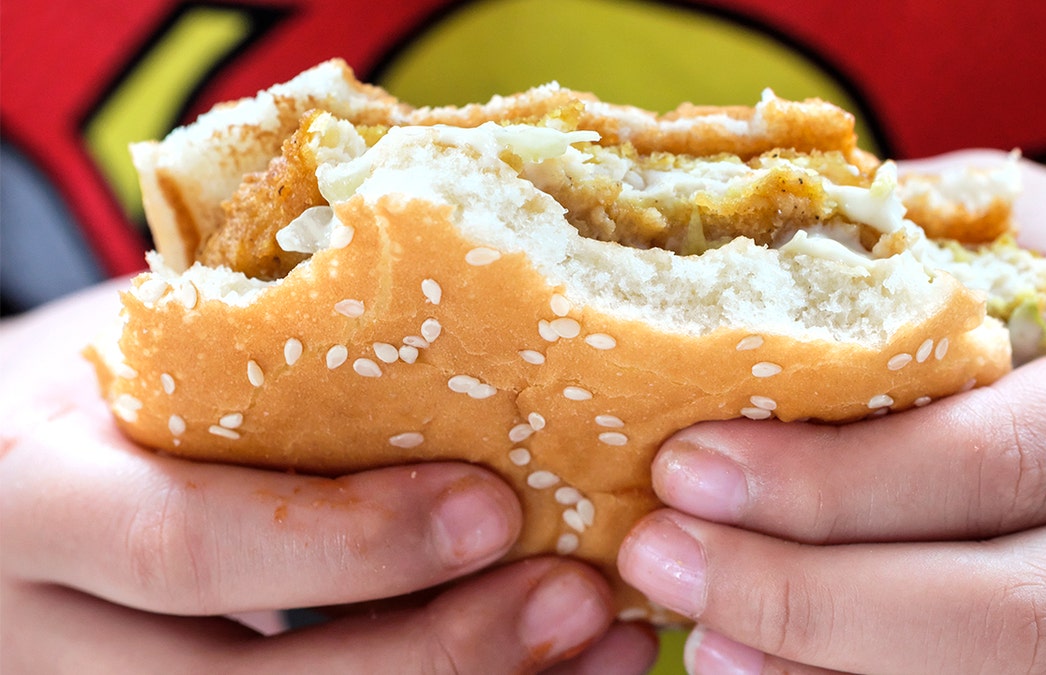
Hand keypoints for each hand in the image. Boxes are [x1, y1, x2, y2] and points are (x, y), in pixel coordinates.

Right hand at [0, 281, 656, 673]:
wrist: (18, 474)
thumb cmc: (110, 386)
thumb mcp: (146, 349)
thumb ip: (254, 356)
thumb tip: (475, 304)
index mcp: (41, 500)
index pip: (185, 548)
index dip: (349, 544)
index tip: (494, 505)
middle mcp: (52, 630)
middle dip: (433, 656)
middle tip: (576, 598)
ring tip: (598, 639)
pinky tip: (559, 674)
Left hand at [618, 151, 1045, 673]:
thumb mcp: (1034, 231)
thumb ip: (909, 255)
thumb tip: (708, 272)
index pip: (1006, 459)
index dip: (834, 484)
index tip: (684, 469)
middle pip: (1018, 612)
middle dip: (812, 601)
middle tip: (662, 562)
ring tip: (703, 639)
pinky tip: (791, 673)